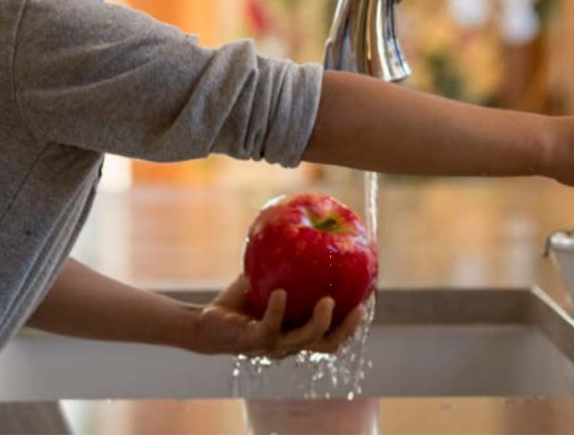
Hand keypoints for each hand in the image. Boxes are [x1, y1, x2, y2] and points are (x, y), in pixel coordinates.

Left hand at [189, 273, 364, 357]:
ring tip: (326, 300)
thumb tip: (309, 227)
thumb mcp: (269, 279)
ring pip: (305, 341)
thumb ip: (290, 264)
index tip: (367, 298)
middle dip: (347, 329)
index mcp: (299, 332)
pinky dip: (277, 311)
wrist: (205, 323)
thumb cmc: (240, 301)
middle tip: (357, 307)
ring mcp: (272, 346)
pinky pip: (270, 328)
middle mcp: (290, 344)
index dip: (354, 322)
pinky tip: (280, 292)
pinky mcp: (252, 342)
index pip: (335, 334)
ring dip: (319, 323)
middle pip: (330, 346)